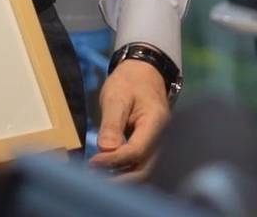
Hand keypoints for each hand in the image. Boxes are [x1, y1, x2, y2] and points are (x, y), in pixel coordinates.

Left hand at [89, 58, 169, 173]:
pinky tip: (108, 173)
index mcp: (156, 124)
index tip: (93, 164)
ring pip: (144, 171)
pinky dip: (126, 172)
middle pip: (145, 169)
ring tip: (99, 180)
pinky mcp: (151, 148)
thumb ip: (112, 123)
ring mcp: (159, 145)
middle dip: (121, 180)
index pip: (137, 151)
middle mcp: (163, 139)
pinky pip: (141, 165)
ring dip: (123, 179)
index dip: (114, 160)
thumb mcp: (116, 97)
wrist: (144, 74)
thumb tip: (106, 149)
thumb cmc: (129, 83)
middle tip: (95, 182)